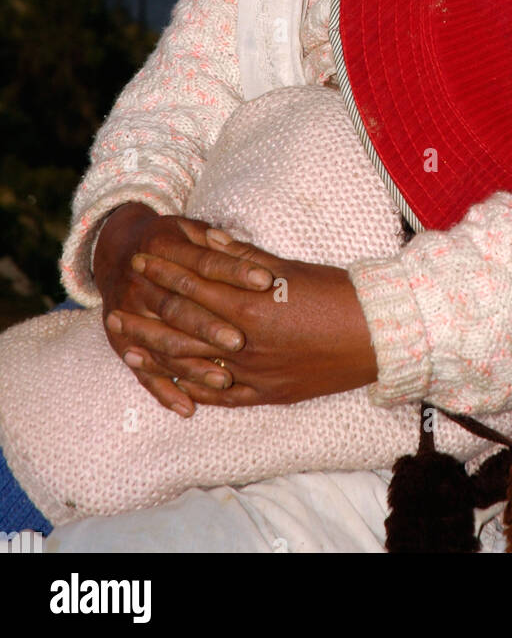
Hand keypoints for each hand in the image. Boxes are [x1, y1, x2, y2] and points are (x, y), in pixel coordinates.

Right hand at [93, 202, 275, 415]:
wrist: (118, 251)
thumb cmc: (169, 240)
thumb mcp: (188, 228)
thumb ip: (215, 239)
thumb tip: (242, 243)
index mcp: (161, 246)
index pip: (204, 262)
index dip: (235, 270)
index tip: (266, 281)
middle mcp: (139, 282)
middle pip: (179, 308)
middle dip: (209, 326)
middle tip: (240, 341)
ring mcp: (127, 314)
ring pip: (164, 345)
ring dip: (193, 365)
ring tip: (225, 380)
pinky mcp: (122, 344)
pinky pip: (143, 373)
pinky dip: (164, 392)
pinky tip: (187, 409)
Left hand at [112, 229, 378, 409]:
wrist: (375, 335)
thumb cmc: (336, 293)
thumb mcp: (288, 268)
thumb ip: (243, 257)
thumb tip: (207, 237)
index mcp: (251, 308)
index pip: (194, 287)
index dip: (165, 273)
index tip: (141, 261)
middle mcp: (246, 346)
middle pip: (183, 331)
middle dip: (148, 318)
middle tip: (116, 309)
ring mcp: (255, 375)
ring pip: (194, 368)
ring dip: (159, 358)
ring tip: (129, 350)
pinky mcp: (268, 395)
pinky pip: (220, 397)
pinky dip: (193, 390)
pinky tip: (171, 385)